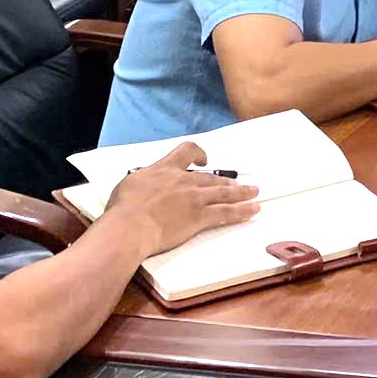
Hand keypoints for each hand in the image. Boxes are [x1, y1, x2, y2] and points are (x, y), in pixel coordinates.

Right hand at [103, 143, 261, 254]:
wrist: (130, 226)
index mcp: (164, 169)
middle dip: (227, 180)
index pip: (186, 151)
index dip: (198, 153)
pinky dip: (242, 211)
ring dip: (242, 193)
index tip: (204, 159)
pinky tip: (252, 210)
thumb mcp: (129, 185)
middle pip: (211, 177)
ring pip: (224, 192)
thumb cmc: (122, 209)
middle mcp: (183, 180)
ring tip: (254, 192)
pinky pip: (226, 212)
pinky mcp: (200, 217)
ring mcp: (194, 198)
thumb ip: (143, 181)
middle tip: (238, 183)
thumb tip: (143, 184)